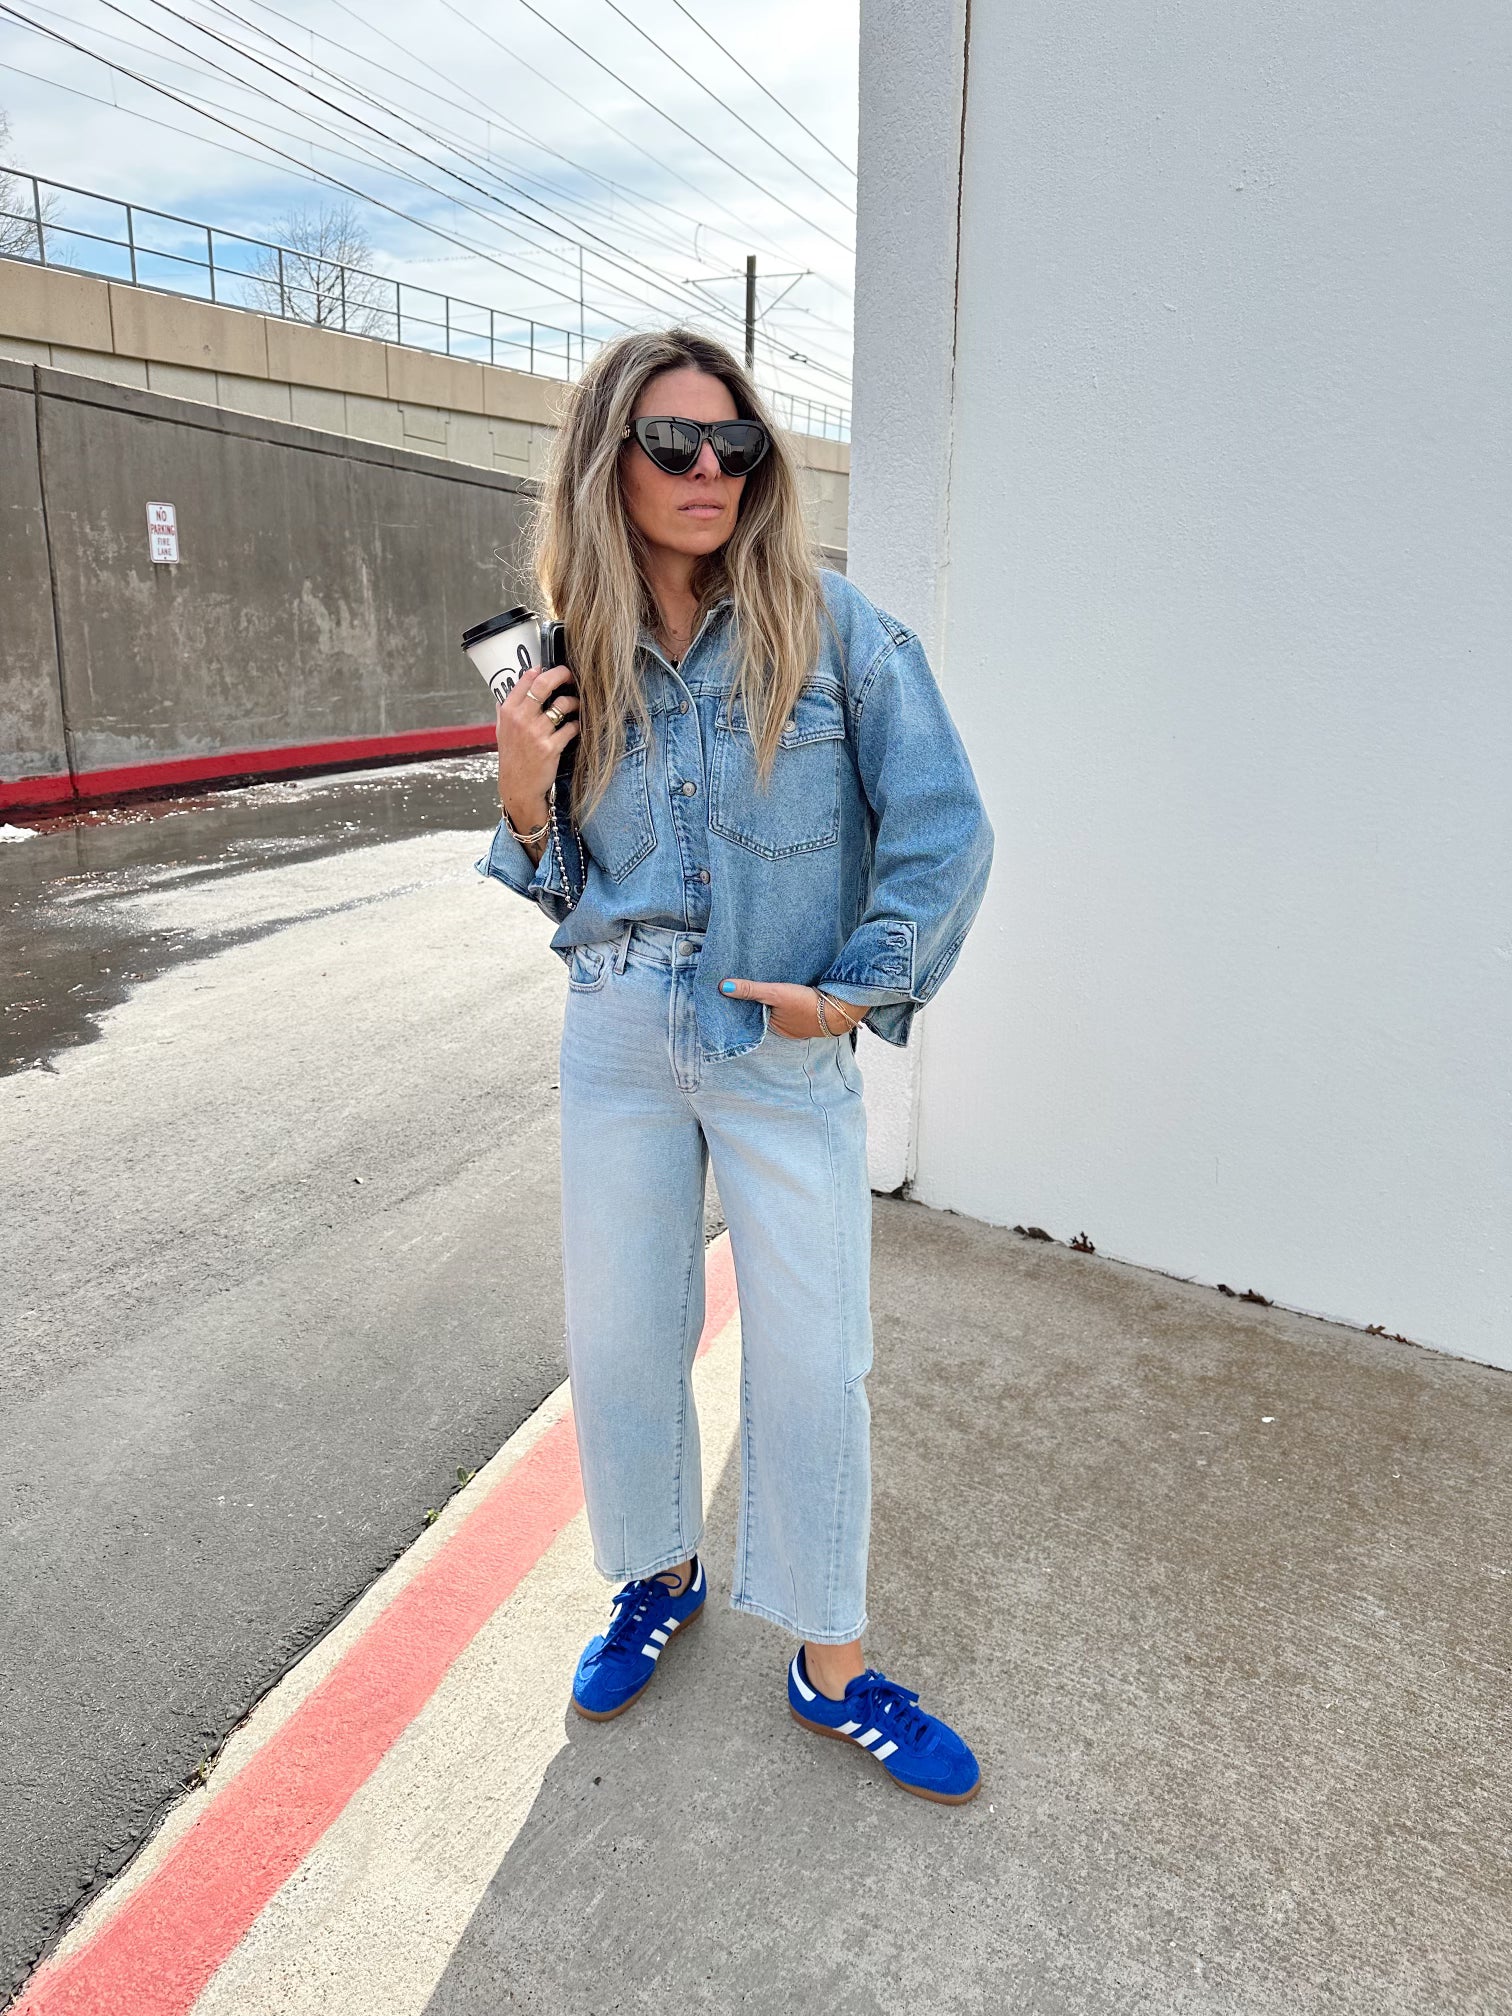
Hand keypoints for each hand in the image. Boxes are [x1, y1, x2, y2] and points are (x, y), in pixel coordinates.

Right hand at [496, 662, 579, 830]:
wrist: (518, 787)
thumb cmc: (511, 758)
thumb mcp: (500, 732)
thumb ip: (504, 712)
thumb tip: (505, 695)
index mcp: (508, 712)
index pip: (526, 680)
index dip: (541, 670)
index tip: (549, 668)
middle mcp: (521, 719)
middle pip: (544, 684)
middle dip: (561, 674)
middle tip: (570, 676)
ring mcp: (537, 733)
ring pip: (563, 704)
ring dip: (573, 702)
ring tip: (575, 705)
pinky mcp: (551, 747)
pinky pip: (571, 727)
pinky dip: (576, 725)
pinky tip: (574, 726)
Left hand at [718, 976, 863, 1038]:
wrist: (841, 1007)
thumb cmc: (807, 1004)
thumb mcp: (775, 993)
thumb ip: (751, 990)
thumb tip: (723, 987)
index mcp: (774, 1028)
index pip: (754, 1014)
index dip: (747, 1002)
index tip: (738, 989)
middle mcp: (786, 1029)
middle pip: (768, 1012)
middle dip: (761, 1001)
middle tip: (752, 981)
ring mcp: (800, 1023)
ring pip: (782, 1010)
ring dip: (778, 1000)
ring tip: (769, 982)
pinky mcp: (813, 1014)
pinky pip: (796, 1006)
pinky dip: (792, 999)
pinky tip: (791, 988)